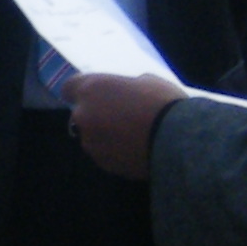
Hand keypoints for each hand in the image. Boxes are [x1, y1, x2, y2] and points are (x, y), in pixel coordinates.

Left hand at [64, 72, 184, 179]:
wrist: (176, 140)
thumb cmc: (162, 102)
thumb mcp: (146, 81)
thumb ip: (125, 87)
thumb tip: (126, 93)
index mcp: (91, 90)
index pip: (69, 88)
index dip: (81, 91)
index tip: (95, 95)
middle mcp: (83, 116)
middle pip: (81, 115)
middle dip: (95, 115)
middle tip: (120, 116)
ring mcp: (92, 144)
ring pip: (92, 137)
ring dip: (105, 135)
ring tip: (132, 136)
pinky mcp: (104, 165)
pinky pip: (106, 154)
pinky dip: (116, 152)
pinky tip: (136, 149)